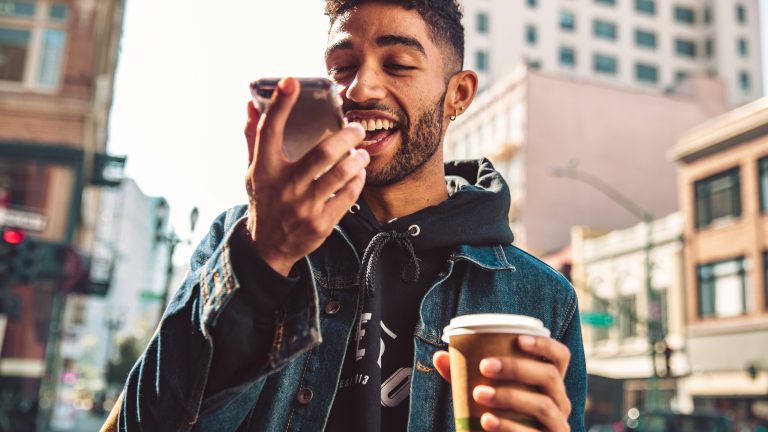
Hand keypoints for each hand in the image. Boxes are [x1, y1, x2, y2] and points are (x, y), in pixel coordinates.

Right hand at [243, 77, 368, 275]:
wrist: (268, 247)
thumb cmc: (264, 200)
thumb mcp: (254, 171)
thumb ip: (254, 138)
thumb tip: (251, 104)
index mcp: (264, 170)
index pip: (270, 131)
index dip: (281, 105)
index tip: (292, 81)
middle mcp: (284, 187)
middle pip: (322, 153)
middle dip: (346, 136)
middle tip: (355, 127)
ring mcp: (303, 207)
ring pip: (340, 175)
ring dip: (357, 159)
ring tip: (361, 152)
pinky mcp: (321, 224)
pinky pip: (348, 196)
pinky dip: (357, 181)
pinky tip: (358, 173)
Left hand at [433, 335, 571, 431]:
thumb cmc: (496, 418)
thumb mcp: (482, 395)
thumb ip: (464, 378)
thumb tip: (440, 357)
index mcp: (549, 384)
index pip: (560, 357)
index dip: (544, 345)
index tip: (518, 339)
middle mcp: (560, 403)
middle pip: (549, 377)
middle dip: (517, 368)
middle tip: (484, 365)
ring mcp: (558, 426)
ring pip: (543, 405)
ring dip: (510, 396)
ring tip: (479, 393)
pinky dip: (509, 427)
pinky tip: (486, 421)